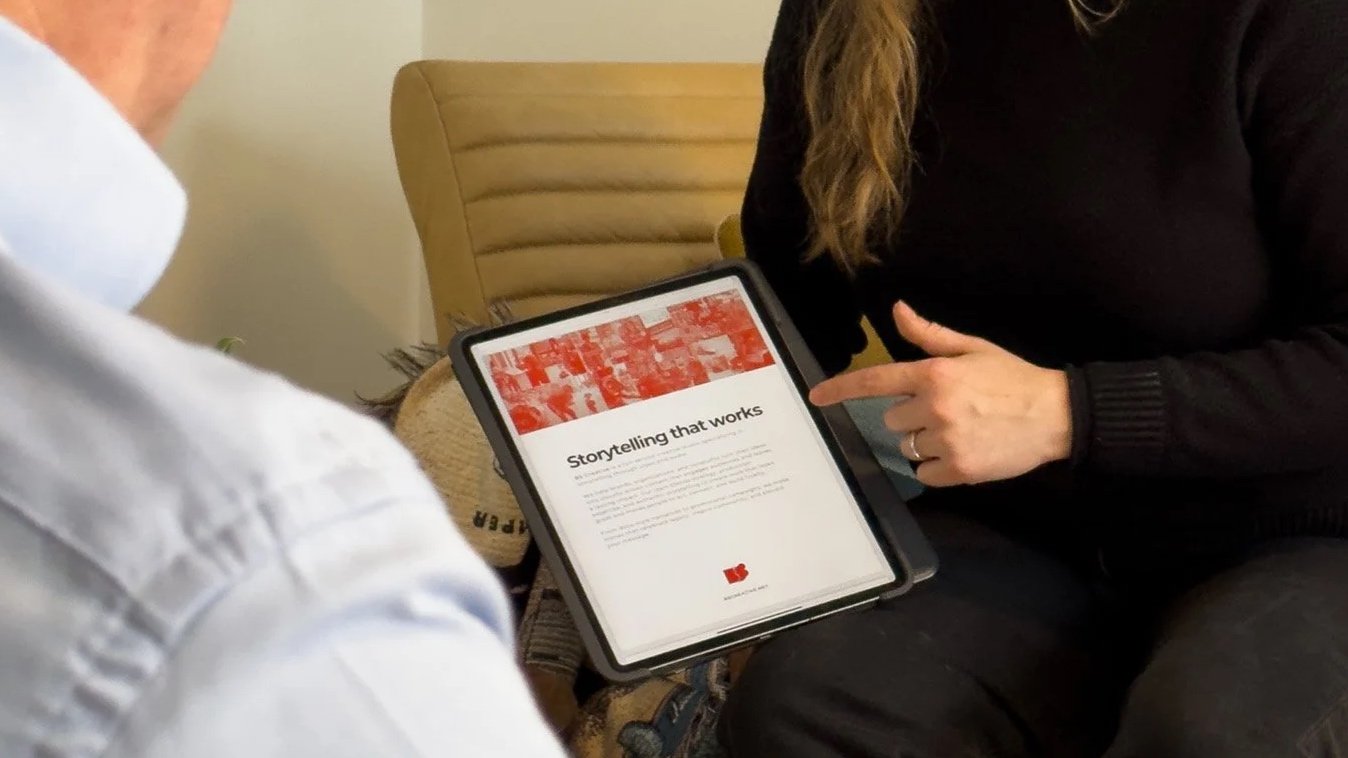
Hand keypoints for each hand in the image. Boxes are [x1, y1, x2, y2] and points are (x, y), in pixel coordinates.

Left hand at [809, 302, 1072, 486]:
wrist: (1055, 414)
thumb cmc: (1012, 378)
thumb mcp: (972, 348)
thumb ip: (929, 335)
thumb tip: (897, 310)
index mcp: (934, 373)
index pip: (876, 381)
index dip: (841, 389)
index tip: (817, 397)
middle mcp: (934, 406)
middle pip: (894, 419)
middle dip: (914, 416)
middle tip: (949, 410)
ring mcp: (946, 440)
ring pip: (909, 447)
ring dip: (926, 442)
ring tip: (961, 431)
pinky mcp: (959, 469)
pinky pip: (925, 472)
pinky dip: (939, 467)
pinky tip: (965, 451)